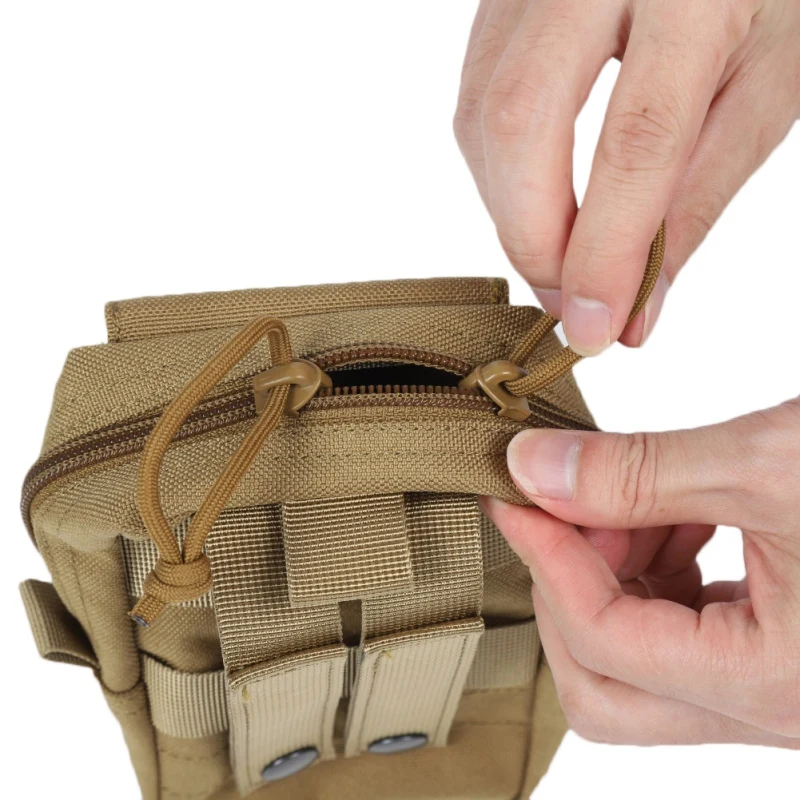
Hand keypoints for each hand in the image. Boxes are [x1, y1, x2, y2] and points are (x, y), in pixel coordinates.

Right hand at [455, 0, 798, 352]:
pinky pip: (475, 98)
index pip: (635, 140)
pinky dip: (498, 173)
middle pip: (522, 125)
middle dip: (533, 240)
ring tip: (559, 256)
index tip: (597, 327)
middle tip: (567, 302)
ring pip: (482, 118)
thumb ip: (695, 200)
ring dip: (511, 214)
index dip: (606, 250)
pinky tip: (534, 201)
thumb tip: (633, 305)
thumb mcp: (762, 91)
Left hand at [482, 398, 799, 746]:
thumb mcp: (769, 462)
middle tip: (565, 506)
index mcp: (776, 683)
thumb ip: (635, 474)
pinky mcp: (781, 653)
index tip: (511, 491)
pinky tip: (677, 508)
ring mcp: (778, 688)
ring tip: (635, 497)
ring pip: (638, 662)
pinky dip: (657, 569)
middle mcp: (775, 707)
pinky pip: (684, 631)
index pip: (602, 640)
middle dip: (568, 588)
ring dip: (612, 574)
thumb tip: (529, 470)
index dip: (544, 556)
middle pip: (605, 686)